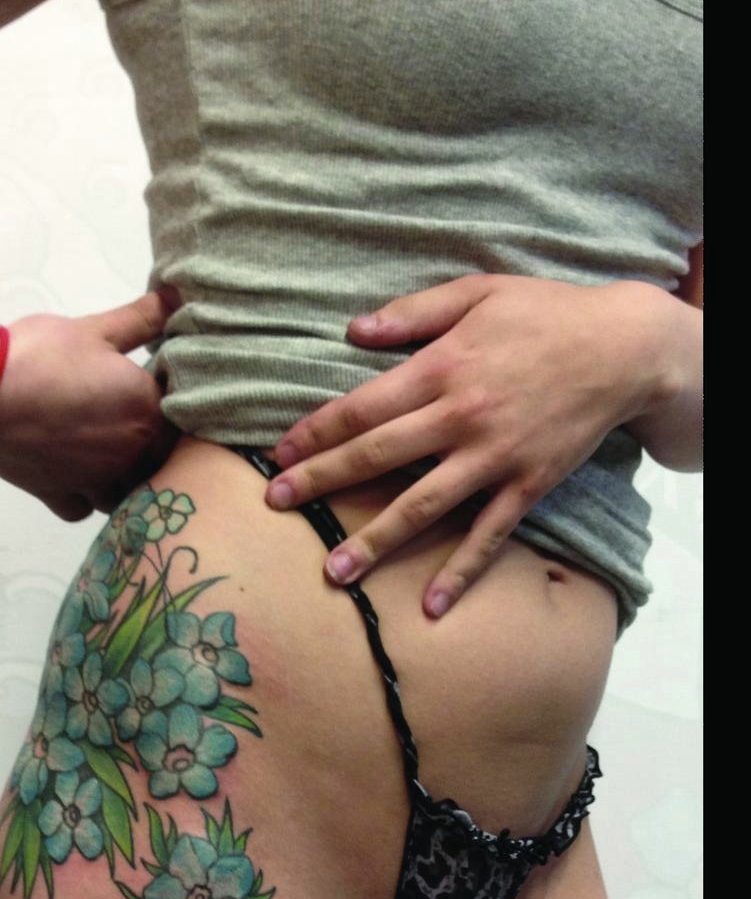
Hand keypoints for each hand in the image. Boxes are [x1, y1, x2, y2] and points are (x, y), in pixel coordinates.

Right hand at [0, 289, 180, 520]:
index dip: (172, 409)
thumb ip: (143, 318)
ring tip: (111, 455)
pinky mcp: (62, 496)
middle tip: (129, 422)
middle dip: (154, 448)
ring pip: (127, 494)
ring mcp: (97, 482)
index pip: (183, 421)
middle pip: (160, 463)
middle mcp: (131, 456)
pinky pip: (85, 508)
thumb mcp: (97, 329)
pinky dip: (85, 497)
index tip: (155, 395)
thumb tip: (178, 297)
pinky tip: (78, 475)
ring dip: (125, 479)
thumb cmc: (41, 356)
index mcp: (148, 414)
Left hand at [265, 274, 675, 615]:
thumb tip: (351, 331)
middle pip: (377, 456)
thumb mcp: (478, 291)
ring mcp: (494, 457)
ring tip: (335, 573)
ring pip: (422, 505)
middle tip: (275, 507)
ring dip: (376, 541)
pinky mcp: (527, 485)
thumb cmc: (546, 313)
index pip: (362, 407)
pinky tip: (431, 607)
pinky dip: (460, 571)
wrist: (623, 348)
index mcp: (441, 368)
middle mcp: (461, 417)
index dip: (316, 432)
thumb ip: (413, 314)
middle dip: (322, 482)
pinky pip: (488, 535)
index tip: (278, 453)